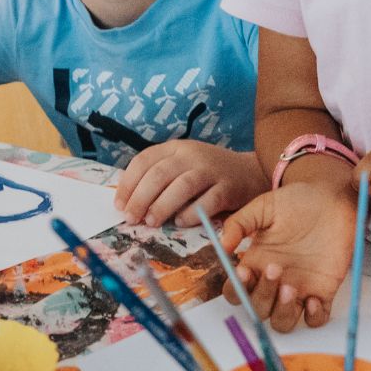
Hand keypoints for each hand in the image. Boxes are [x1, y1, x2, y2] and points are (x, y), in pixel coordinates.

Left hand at [113, 140, 265, 228]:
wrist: (250, 172)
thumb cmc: (209, 174)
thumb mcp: (182, 166)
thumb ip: (159, 178)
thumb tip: (128, 203)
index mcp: (176, 148)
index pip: (144, 160)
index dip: (128, 184)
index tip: (119, 205)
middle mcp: (192, 155)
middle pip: (160, 174)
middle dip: (140, 198)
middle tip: (132, 218)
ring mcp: (211, 170)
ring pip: (182, 186)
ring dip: (162, 205)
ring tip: (152, 222)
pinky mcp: (229, 188)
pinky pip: (207, 202)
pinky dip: (191, 214)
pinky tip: (181, 222)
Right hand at [220, 180, 355, 330]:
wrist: (331, 197)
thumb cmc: (297, 201)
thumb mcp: (264, 206)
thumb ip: (239, 223)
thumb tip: (222, 246)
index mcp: (256, 264)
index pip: (236, 291)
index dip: (236, 289)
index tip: (244, 272)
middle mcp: (274, 282)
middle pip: (257, 309)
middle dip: (262, 296)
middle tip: (275, 268)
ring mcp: (298, 289)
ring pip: (282, 322)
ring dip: (283, 312)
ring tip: (291, 287)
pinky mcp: (323, 292)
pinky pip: (316, 320)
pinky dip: (314, 318)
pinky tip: (314, 300)